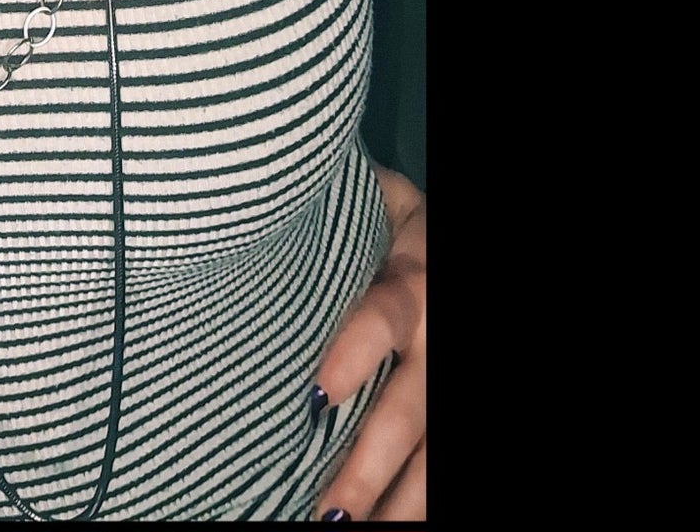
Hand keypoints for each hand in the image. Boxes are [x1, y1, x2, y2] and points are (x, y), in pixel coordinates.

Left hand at [311, 163, 424, 521]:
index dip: (357, 354)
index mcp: (413, 275)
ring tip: (353, 530)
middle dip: (371, 464)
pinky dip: (419, 500)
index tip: (318, 396)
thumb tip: (251, 212)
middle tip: (330, 510)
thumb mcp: (375, 200)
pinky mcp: (448, 408)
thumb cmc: (388, 219)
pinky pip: (442, 462)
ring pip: (435, 448)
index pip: (385, 316)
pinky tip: (391, 524)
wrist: (443, 240)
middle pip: (411, 406)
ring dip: (400, 500)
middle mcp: (436, 333)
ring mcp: (446, 373)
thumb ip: (332, 217)